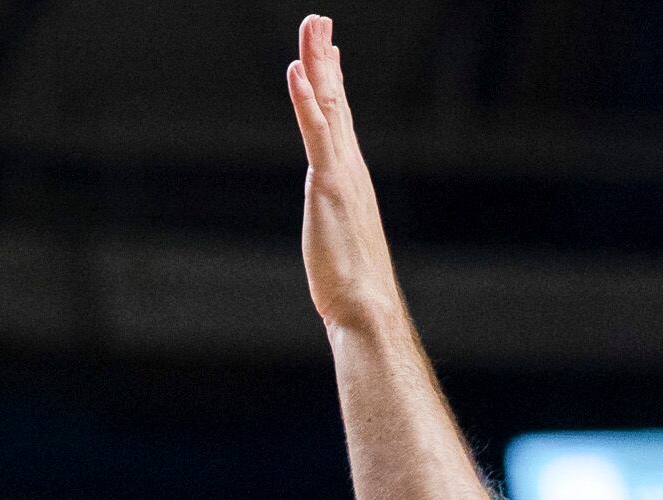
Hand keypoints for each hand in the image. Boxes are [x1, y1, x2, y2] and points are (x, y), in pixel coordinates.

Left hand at [288, 15, 406, 335]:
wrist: (366, 307)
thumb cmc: (355, 288)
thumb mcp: (339, 244)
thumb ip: (337, 227)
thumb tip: (336, 233)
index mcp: (350, 178)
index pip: (338, 121)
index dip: (331, 84)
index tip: (327, 52)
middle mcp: (350, 167)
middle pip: (334, 101)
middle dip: (325, 58)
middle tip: (318, 21)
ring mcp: (342, 172)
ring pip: (327, 105)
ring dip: (318, 61)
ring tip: (313, 26)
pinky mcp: (329, 184)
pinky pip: (316, 132)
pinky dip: (306, 98)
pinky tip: (297, 70)